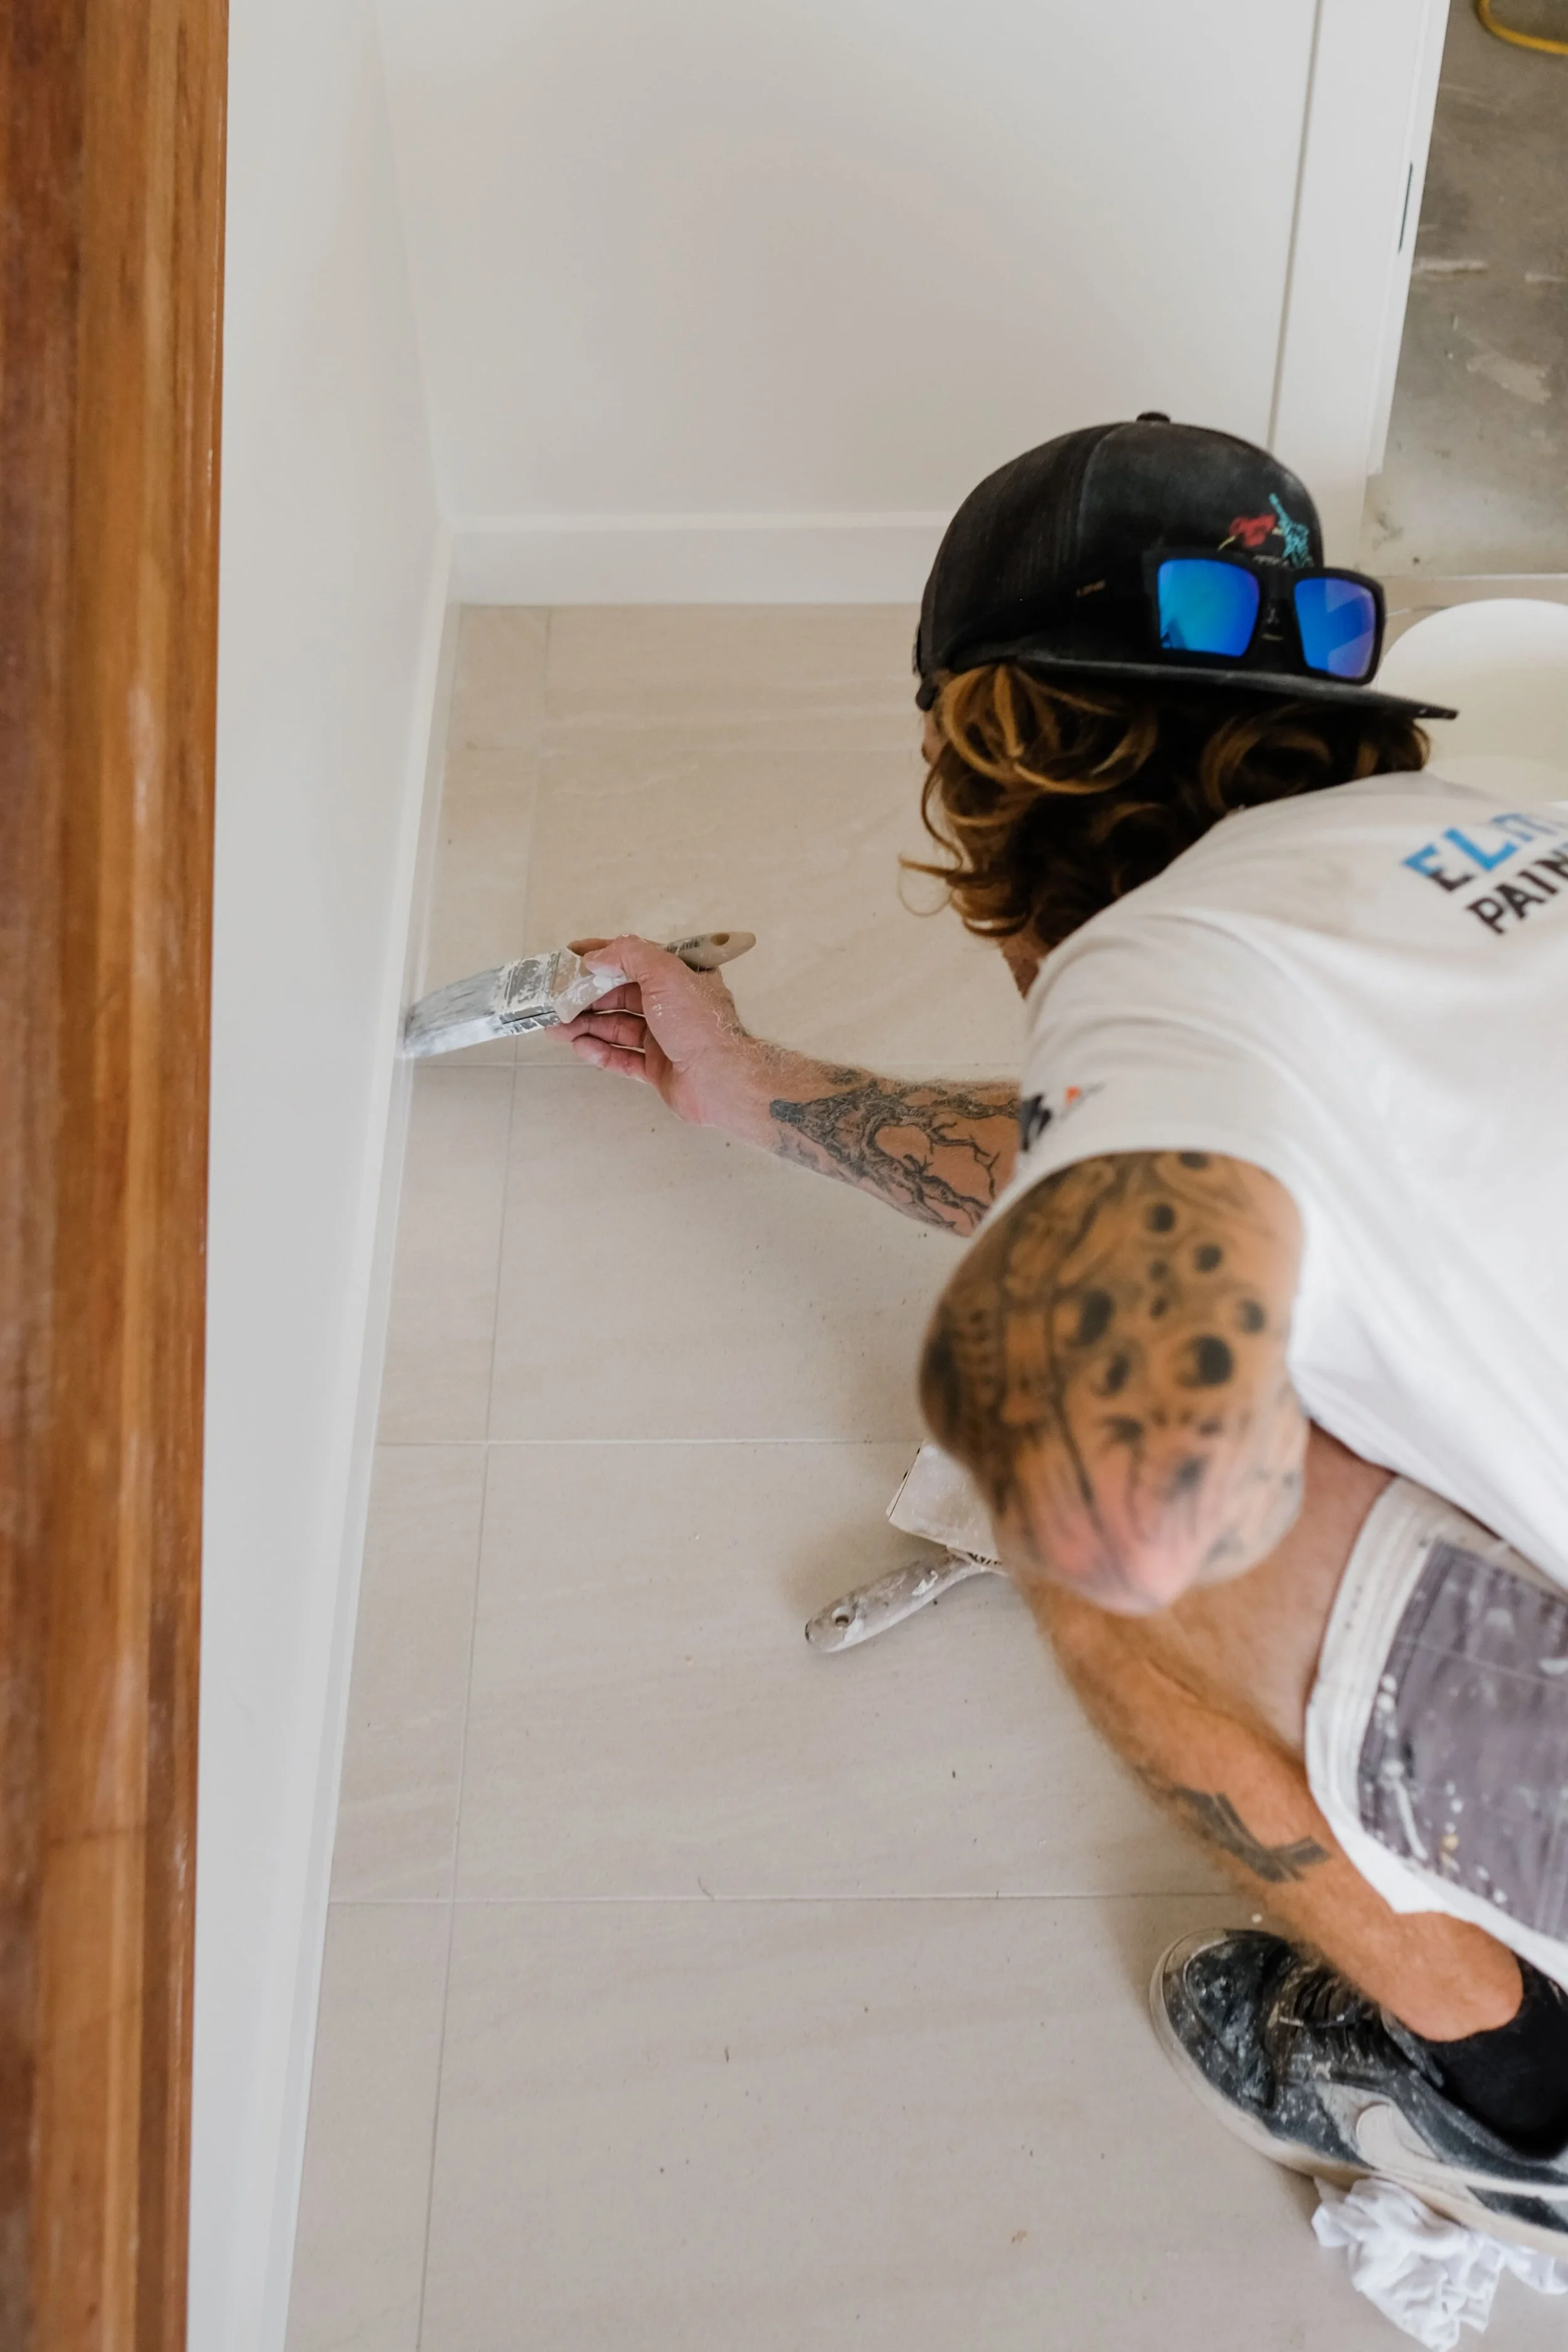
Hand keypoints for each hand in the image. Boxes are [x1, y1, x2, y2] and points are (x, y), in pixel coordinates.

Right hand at [558, 935, 773, 1133]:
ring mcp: (664, 1039)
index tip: (571, 955)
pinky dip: (601, 1052)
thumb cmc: (698, 1023)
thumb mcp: (665, 973)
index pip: (634, 959)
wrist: (721, 1080)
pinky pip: (623, 1058)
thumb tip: (598, 956)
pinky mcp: (658, 1069)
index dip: (602, 955)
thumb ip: (630, 955)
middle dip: (587, 997)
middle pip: (621, 996)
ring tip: (557, 1026)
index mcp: (679, 977)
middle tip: (556, 999)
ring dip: (587, 1025)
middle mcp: (671, 1005)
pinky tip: (580, 1047)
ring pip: (617, 1027)